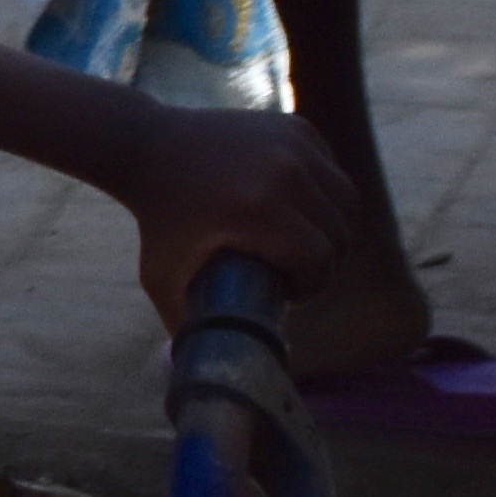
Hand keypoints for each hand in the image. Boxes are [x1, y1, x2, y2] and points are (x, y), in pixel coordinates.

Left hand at [111, 101, 372, 332]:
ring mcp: (295, 144)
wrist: (148, 148)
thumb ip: (185, 325)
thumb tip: (212, 370)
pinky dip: (326, 194)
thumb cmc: (157, 221)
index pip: (319, 260)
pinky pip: (333, 172)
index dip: (311, 285)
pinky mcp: (298, 127)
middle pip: (340, 234)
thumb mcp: (162, 277)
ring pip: (347, 202)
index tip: (290, 292)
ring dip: (335, 229)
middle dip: (325, 261)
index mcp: (258, 210)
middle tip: (298, 272)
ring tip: (307, 244)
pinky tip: (303, 210)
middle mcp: (286, 172)